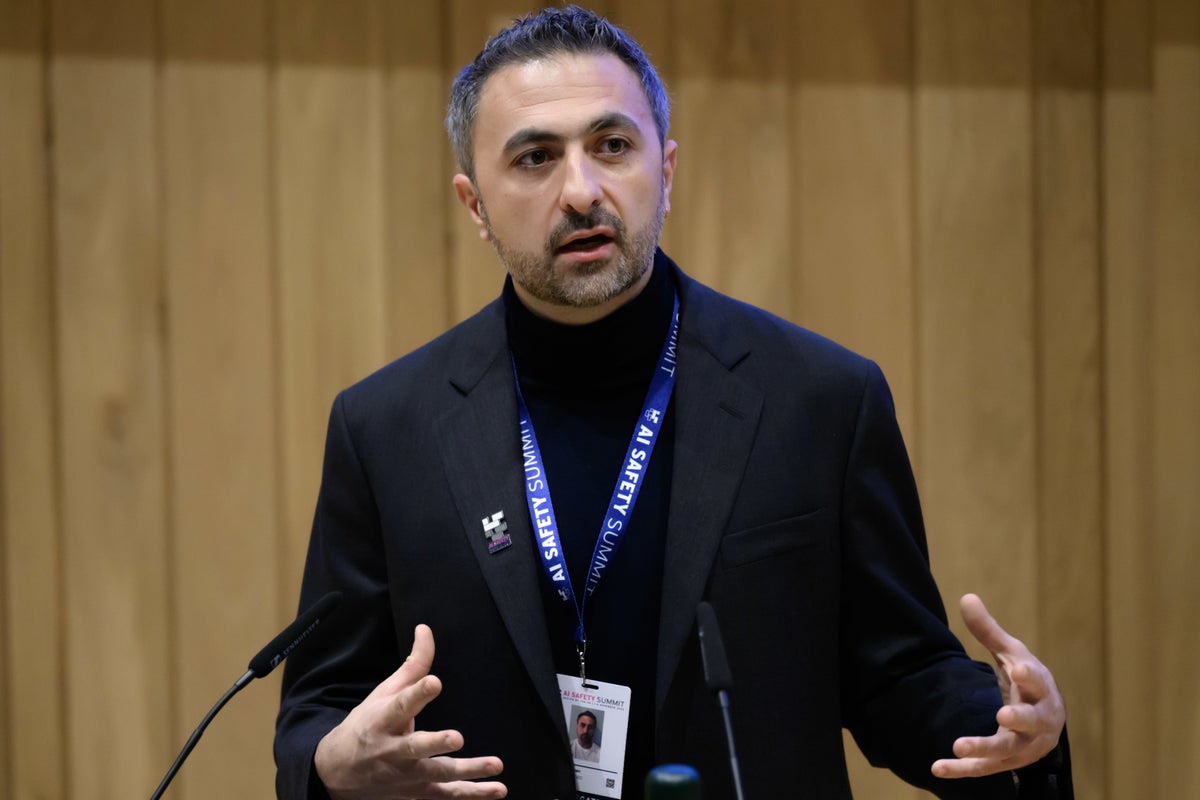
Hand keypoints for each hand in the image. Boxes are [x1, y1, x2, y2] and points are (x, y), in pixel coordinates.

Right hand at [314, 624, 506, 798]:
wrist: (336, 774)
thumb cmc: (366, 725)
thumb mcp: (383, 694)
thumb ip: (412, 666)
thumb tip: (426, 629)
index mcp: (382, 720)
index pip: (400, 705)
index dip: (417, 693)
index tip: (435, 682)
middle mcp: (393, 750)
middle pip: (416, 747)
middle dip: (436, 743)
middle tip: (457, 738)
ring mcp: (406, 775)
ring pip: (438, 775)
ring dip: (468, 772)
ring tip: (496, 764)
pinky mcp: (417, 793)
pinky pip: (447, 795)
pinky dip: (473, 795)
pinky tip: (499, 790)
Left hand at [931, 594, 1064, 779]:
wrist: (1047, 720)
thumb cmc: (1027, 681)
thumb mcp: (1012, 654)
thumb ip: (989, 631)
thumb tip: (966, 596)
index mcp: (1040, 689)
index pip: (1036, 681)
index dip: (1027, 676)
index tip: (1016, 669)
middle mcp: (1037, 720)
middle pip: (1031, 721)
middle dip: (1019, 718)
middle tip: (1004, 713)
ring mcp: (1024, 745)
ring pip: (1007, 750)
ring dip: (985, 748)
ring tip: (959, 746)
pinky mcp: (1006, 762)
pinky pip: (984, 768)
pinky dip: (962, 770)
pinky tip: (938, 767)